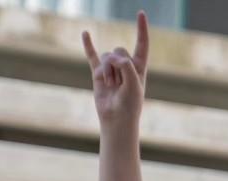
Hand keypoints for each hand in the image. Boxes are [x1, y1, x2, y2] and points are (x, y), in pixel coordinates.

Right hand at [82, 11, 148, 128]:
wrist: (116, 119)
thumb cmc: (130, 105)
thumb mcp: (134, 84)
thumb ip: (126, 66)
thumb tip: (113, 56)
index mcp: (140, 68)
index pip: (142, 45)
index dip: (142, 29)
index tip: (141, 13)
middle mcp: (126, 66)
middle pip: (119, 50)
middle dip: (118, 64)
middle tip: (120, 83)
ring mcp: (112, 68)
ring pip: (107, 57)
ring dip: (108, 71)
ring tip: (111, 86)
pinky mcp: (99, 73)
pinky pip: (92, 56)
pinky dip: (88, 45)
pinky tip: (85, 33)